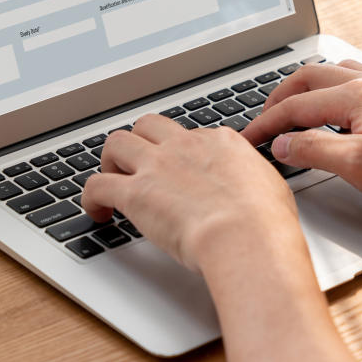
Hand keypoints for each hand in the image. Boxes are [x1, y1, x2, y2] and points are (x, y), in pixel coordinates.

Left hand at [82, 114, 300, 272]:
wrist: (245, 236)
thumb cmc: (265, 222)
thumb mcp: (270, 187)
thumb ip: (253, 180)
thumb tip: (253, 188)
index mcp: (220, 143)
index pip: (190, 136)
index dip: (180, 153)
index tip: (179, 171)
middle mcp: (185, 146)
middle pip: (148, 125)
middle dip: (140, 142)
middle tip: (138, 166)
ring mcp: (157, 166)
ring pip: (116, 143)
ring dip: (111, 162)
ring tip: (112, 183)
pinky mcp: (134, 193)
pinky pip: (96, 184)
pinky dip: (91, 197)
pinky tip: (98, 212)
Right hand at [241, 60, 361, 209]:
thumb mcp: (358, 166)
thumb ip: (314, 151)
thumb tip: (282, 144)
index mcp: (354, 95)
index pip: (295, 106)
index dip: (266, 124)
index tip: (248, 139)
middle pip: (306, 78)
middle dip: (277, 98)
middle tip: (261, 121)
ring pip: (328, 73)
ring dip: (301, 88)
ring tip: (287, 109)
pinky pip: (349, 78)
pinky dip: (326, 88)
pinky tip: (329, 104)